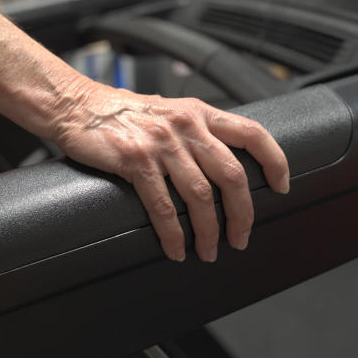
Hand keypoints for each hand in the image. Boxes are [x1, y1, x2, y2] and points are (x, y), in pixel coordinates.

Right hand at [53, 78, 289, 261]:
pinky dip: (173, 233)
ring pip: (201, 196)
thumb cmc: (121, 113)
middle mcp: (186, 125)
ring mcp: (161, 142)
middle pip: (232, 175)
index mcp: (200, 113)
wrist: (76, 106)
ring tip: (209, 251)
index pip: (253, 134)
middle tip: (240, 238)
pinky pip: (163, 205)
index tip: (282, 186)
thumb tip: (223, 166)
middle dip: (242, 214)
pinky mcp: (135, 159)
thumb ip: (197, 131)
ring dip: (209, 231)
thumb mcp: (170, 111)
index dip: (275, 161)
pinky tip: (176, 249)